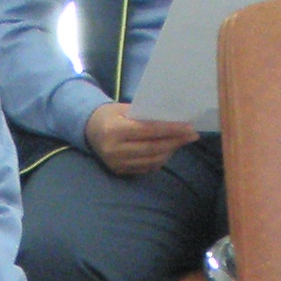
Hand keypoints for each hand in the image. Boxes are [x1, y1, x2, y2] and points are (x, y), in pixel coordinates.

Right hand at [84, 99, 198, 176]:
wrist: (88, 130)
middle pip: (153, 148)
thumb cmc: (110, 115)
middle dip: (175, 141)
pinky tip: (168, 150)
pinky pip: (146, 168)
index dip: (171, 130)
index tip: (189, 128)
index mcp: (114, 130)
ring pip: (151, 160)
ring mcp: (116, 163)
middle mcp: (114, 150)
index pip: (149, 130)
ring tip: (181, 142)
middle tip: (192, 136)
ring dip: (170, 151)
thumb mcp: (124, 108)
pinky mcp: (119, 171)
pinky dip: (160, 159)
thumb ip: (145, 114)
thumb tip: (172, 119)